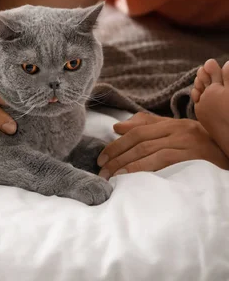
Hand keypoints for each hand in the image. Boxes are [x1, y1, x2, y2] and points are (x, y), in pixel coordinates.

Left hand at [97, 112, 228, 178]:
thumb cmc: (200, 147)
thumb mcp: (174, 134)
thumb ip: (146, 128)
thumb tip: (117, 127)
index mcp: (170, 124)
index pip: (137, 132)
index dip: (116, 144)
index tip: (101, 158)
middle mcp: (177, 130)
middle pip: (139, 141)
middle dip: (117, 155)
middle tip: (102, 170)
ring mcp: (186, 142)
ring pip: (148, 150)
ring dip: (126, 163)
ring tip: (112, 175)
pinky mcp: (194, 156)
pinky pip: (163, 160)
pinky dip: (143, 168)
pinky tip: (131, 176)